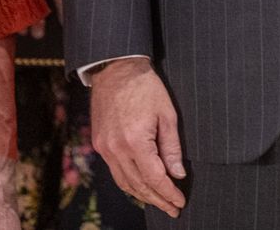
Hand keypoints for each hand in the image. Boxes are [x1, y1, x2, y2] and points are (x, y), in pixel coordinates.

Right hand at [91, 58, 186, 217]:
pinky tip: (141, 186)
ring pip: (124, 182)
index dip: (168, 193)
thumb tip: (178, 174)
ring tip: (160, 202)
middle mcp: (116, 149)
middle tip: (173, 209)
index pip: (154, 178)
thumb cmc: (146, 88)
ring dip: (142, 195)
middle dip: (157, 199)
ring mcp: (104, 148)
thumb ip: (172, 147)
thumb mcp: (167, 114)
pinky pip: (115, 171)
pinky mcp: (99, 144)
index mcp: (135, 141)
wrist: (116, 70)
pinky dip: (129, 182)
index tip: (180, 202)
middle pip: (138, 185)